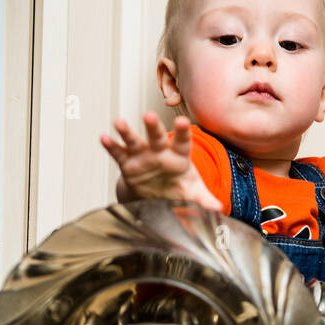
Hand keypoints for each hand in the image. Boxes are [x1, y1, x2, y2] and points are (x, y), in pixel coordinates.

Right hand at [100, 112, 223, 211]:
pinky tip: (104, 138)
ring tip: (119, 123)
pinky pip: (118, 153)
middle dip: (153, 126)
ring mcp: (142, 155)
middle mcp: (160, 152)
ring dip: (127, 132)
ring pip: (134, 140)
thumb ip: (205, 200)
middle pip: (157, 137)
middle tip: (149, 115)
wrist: (157, 193)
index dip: (182, 133)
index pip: (182, 143)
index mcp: (179, 157)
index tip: (182, 122)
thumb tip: (219, 208)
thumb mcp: (193, 193)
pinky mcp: (127, 163)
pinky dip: (111, 146)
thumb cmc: (177, 185)